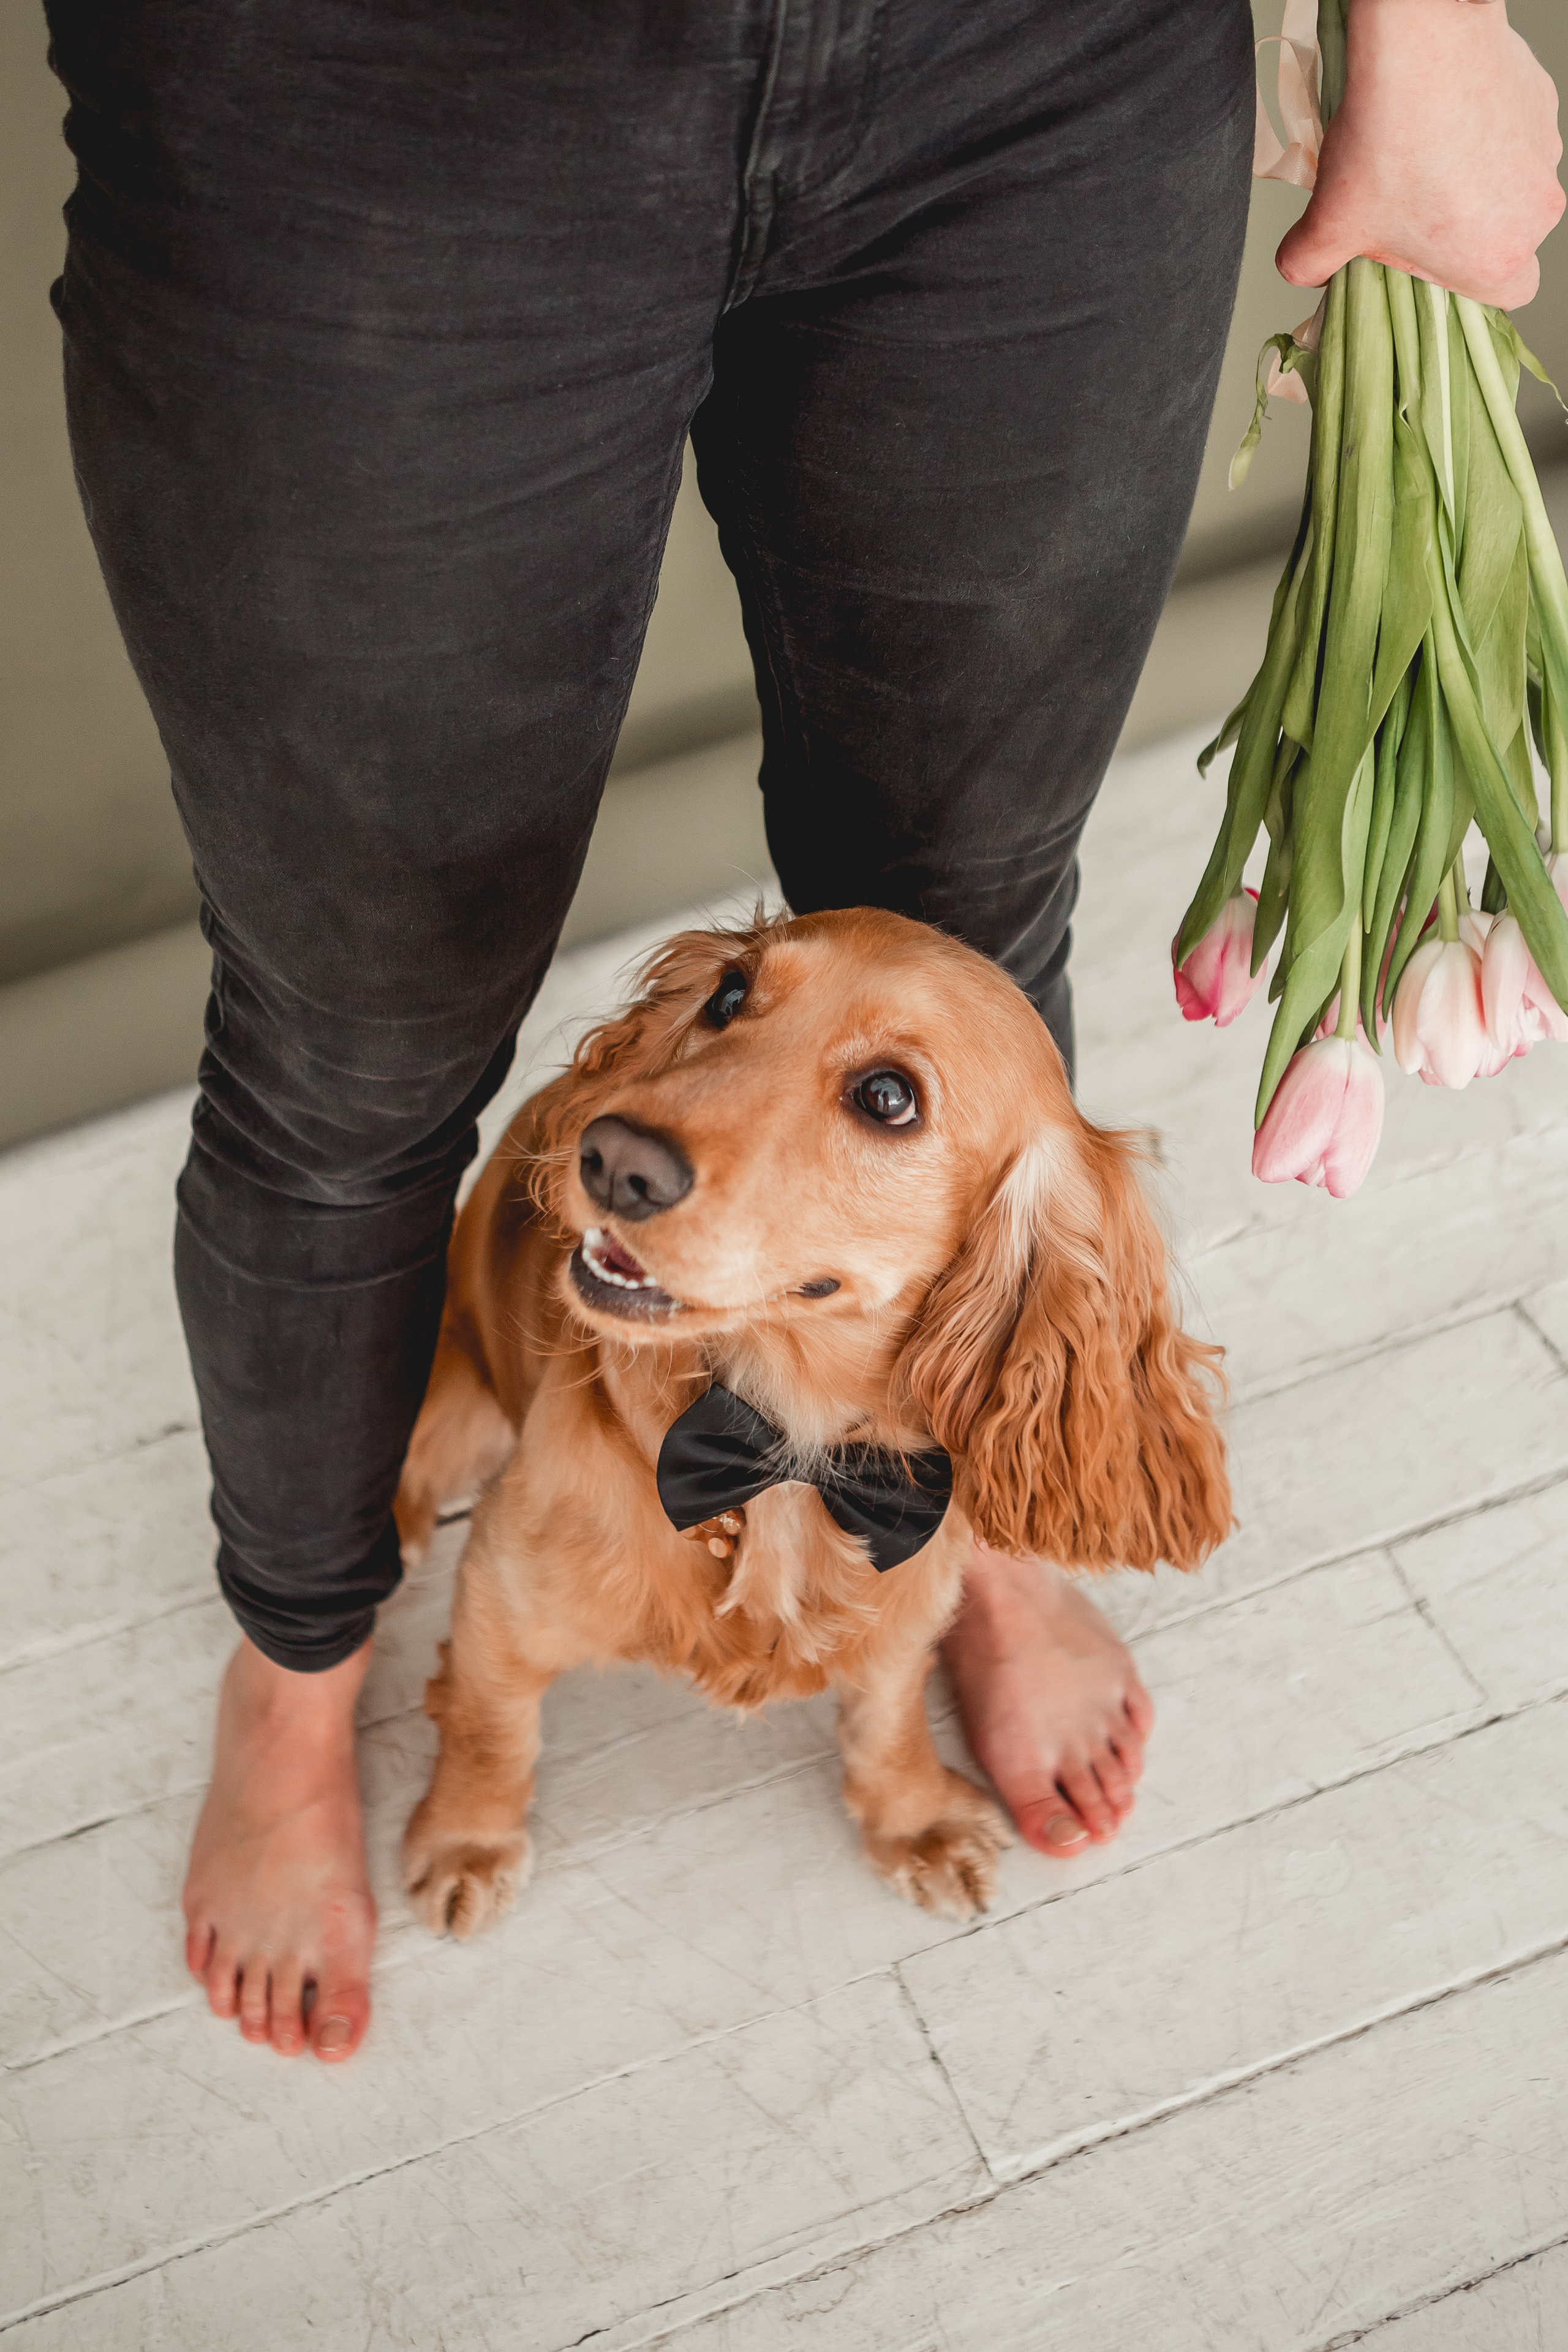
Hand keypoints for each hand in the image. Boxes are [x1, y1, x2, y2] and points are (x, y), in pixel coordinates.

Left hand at [1276, 0, 1564, 308]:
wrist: (1417, 42)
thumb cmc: (1385, 141)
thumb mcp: (1327, 224)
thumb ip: (1309, 264)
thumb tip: (1303, 268)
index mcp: (1496, 259)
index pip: (1502, 297)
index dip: (1463, 286)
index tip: (1428, 267)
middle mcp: (1537, 211)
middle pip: (1502, 238)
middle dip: (1459, 230)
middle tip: (1406, 207)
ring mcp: (1545, 153)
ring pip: (1509, 183)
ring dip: (1471, 179)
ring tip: (1415, 155)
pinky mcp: (1540, 102)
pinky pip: (1512, 132)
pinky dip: (1480, 131)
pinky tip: (1436, 117)